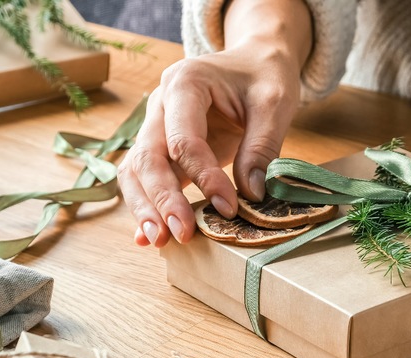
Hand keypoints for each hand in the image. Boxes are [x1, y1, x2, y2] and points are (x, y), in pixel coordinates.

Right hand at [118, 46, 301, 246]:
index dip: (204, 178)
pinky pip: (145, 179)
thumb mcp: (274, 104)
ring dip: (145, 208)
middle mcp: (160, 105)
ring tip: (159, 241)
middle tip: (182, 234)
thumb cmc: (263, 77)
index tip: (228, 207)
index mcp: (185, 84)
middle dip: (163, 200)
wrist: (253, 63)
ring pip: (136, 171)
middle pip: (148, 157)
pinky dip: (146, 206)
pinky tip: (146, 237)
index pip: (183, 140)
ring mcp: (155, 127)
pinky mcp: (162, 148)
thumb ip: (262, 147)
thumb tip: (250, 195)